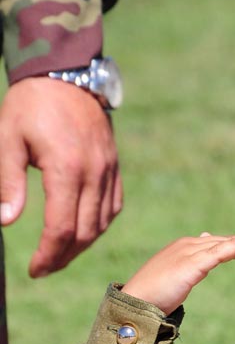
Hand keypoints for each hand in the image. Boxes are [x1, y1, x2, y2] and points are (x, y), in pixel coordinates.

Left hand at [0, 76, 122, 277]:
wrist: (66, 73)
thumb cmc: (31, 105)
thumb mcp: (8, 138)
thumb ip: (8, 181)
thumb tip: (6, 220)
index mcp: (67, 168)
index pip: (62, 228)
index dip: (48, 255)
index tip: (35, 269)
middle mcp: (94, 173)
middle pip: (85, 233)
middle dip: (63, 257)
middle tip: (44, 268)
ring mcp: (108, 171)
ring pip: (101, 224)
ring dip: (81, 245)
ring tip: (60, 255)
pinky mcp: (114, 167)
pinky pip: (113, 207)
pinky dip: (99, 226)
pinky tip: (83, 232)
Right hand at [121, 233, 234, 314]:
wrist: (135, 304)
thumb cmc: (153, 296)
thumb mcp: (176, 278)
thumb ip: (192, 266)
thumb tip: (203, 253)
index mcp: (188, 249)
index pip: (222, 245)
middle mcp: (190, 245)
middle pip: (230, 242)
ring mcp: (191, 252)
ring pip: (229, 245)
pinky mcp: (191, 263)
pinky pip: (220, 252)